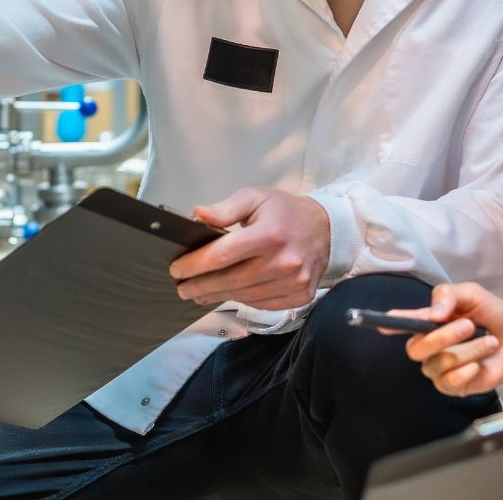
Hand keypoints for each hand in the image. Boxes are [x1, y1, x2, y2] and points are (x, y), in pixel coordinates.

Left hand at [168, 187, 329, 310]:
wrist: (326, 229)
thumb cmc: (285, 211)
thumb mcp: (255, 198)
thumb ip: (225, 209)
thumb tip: (197, 216)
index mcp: (269, 234)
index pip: (222, 255)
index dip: (195, 265)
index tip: (177, 269)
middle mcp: (283, 261)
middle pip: (230, 280)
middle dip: (200, 286)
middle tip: (182, 288)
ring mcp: (293, 282)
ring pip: (244, 296)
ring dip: (217, 296)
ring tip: (199, 293)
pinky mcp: (299, 296)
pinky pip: (262, 304)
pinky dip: (242, 301)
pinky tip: (228, 294)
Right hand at [396, 281, 502, 395]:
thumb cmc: (491, 314)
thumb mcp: (472, 294)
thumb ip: (449, 296)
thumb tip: (434, 315)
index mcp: (428, 321)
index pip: (402, 323)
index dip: (389, 324)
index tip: (383, 324)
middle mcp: (429, 346)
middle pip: (416, 348)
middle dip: (443, 336)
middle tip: (469, 326)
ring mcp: (439, 367)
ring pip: (439, 363)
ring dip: (468, 351)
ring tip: (489, 343)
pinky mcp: (453, 386)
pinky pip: (450, 382)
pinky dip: (468, 371)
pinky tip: (479, 365)